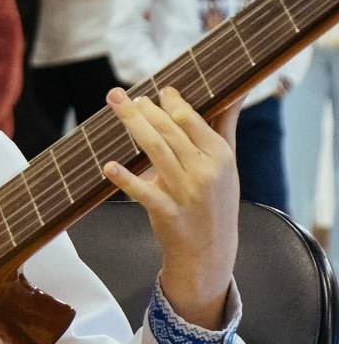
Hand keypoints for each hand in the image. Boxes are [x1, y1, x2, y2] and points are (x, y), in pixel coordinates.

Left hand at [102, 87, 240, 329]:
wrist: (210, 252)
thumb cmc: (215, 202)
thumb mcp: (228, 165)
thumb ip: (225, 127)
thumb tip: (235, 92)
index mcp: (220, 155)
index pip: (192, 120)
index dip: (173, 102)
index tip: (160, 91)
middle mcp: (205, 171)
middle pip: (170, 131)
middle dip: (147, 110)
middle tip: (128, 97)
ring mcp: (185, 192)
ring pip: (155, 151)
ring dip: (134, 127)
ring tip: (119, 108)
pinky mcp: (166, 212)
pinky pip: (143, 192)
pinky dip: (125, 179)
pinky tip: (108, 166)